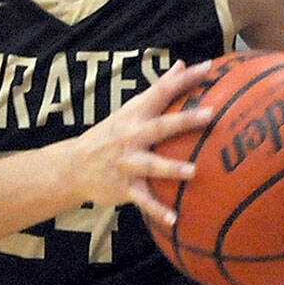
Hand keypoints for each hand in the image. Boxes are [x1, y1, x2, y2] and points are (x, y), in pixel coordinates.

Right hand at [71, 60, 214, 227]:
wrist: (73, 167)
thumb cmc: (109, 135)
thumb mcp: (130, 110)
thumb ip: (158, 89)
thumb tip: (182, 65)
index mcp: (134, 116)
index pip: (161, 92)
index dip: (184, 79)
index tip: (208, 68)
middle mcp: (131, 137)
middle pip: (160, 127)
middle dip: (184, 121)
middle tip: (210, 115)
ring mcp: (127, 163)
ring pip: (152, 165)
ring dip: (171, 168)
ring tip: (193, 171)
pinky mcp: (124, 187)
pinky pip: (143, 201)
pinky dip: (157, 210)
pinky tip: (174, 220)